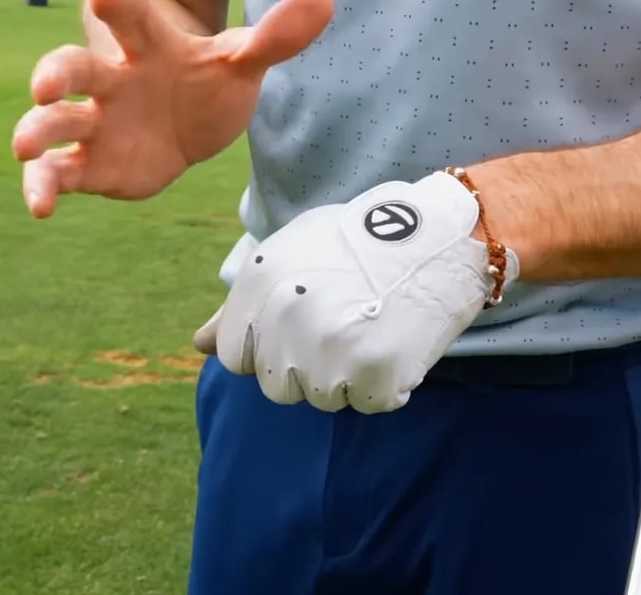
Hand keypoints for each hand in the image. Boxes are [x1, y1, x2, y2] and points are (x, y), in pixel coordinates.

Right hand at [12, 0, 334, 217]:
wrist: (190, 119)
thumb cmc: (208, 83)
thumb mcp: (242, 62)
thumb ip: (274, 37)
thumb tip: (324, 2)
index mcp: (147, 47)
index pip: (130, 17)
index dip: (121, 5)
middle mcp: (111, 81)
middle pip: (74, 69)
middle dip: (55, 74)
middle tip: (46, 86)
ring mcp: (95, 123)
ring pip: (54, 123)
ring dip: (36, 131)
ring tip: (24, 148)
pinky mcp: (90, 164)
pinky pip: (58, 173)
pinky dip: (44, 187)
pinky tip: (42, 208)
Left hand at [192, 172, 518, 413]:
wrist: (440, 237)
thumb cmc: (362, 242)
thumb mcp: (293, 253)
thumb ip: (242, 305)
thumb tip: (200, 344)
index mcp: (259, 285)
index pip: (234, 357)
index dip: (267, 348)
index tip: (301, 325)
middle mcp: (286, 319)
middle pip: (277, 385)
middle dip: (306, 365)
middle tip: (345, 323)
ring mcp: (329, 350)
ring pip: (321, 397)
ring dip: (346, 376)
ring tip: (372, 327)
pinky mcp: (374, 374)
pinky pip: (367, 402)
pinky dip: (384, 383)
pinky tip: (396, 341)